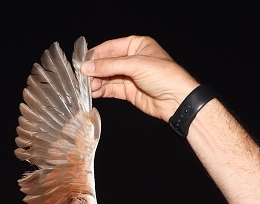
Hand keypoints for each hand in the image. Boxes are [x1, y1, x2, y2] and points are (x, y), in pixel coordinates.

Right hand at [81, 35, 199, 121]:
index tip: (82, 62)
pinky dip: (101, 91)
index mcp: (137, 46)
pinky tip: (93, 92)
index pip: (110, 47)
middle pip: (107, 63)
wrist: (177, 100)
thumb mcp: (135, 65)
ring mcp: (131, 76)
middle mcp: (132, 60)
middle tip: (83, 77)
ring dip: (96, 82)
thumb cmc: (164, 76)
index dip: (96, 54)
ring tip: (88, 87)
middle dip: (95, 71)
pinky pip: (111, 89)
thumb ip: (110, 66)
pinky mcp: (129, 91)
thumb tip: (87, 67)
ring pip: (107, 77)